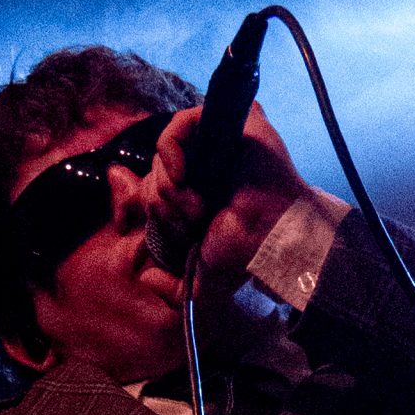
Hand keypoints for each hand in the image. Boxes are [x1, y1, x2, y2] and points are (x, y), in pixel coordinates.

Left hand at [143, 99, 310, 293]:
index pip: (155, 186)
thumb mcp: (200, 281)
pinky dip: (171, 150)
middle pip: (156, 169)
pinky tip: (182, 175)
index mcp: (197, 193)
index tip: (174, 226)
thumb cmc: (243, 252)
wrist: (269, 235)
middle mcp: (204, 166)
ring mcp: (215, 142)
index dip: (153, 205)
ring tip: (198, 206)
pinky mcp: (225, 124)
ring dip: (171, 186)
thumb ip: (173, 290)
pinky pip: (180, 124)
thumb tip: (146, 278)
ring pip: (165, 150)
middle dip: (163, 201)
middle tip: (192, 220)